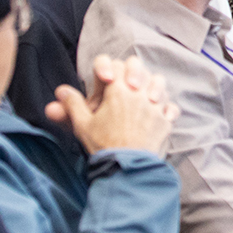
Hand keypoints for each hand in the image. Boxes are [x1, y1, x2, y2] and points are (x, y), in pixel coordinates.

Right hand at [48, 53, 177, 155]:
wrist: (125, 167)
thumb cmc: (102, 145)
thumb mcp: (82, 124)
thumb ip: (73, 104)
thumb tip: (61, 91)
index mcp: (117, 91)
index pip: (114, 65)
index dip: (107, 68)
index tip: (105, 79)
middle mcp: (138, 94)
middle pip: (138, 67)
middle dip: (132, 71)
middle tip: (126, 84)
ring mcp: (154, 106)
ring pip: (159, 82)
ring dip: (151, 85)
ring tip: (144, 95)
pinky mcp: (164, 121)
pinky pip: (170, 107)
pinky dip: (166, 107)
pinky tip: (159, 112)